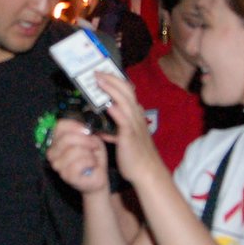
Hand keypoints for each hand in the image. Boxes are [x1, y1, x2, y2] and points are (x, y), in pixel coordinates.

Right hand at [44, 118, 108, 195]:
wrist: (97, 177)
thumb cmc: (92, 158)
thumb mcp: (91, 139)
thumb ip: (85, 132)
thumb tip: (84, 128)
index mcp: (56, 142)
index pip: (59, 126)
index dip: (75, 126)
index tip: (87, 131)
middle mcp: (53, 153)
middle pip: (66, 138)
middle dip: (85, 141)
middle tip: (93, 146)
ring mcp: (58, 166)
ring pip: (73, 151)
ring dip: (89, 153)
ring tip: (91, 158)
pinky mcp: (66, 176)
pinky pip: (78, 164)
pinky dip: (90, 162)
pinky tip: (91, 165)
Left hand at [94, 72, 169, 187]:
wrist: (146, 172)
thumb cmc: (135, 157)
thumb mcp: (124, 139)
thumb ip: (114, 131)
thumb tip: (101, 129)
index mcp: (135, 116)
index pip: (127, 92)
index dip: (115, 81)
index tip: (103, 74)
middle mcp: (136, 116)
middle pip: (126, 91)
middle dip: (111, 79)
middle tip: (97, 72)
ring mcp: (134, 125)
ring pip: (124, 101)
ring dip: (111, 89)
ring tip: (99, 81)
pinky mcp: (130, 136)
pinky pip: (123, 120)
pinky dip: (116, 110)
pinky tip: (108, 105)